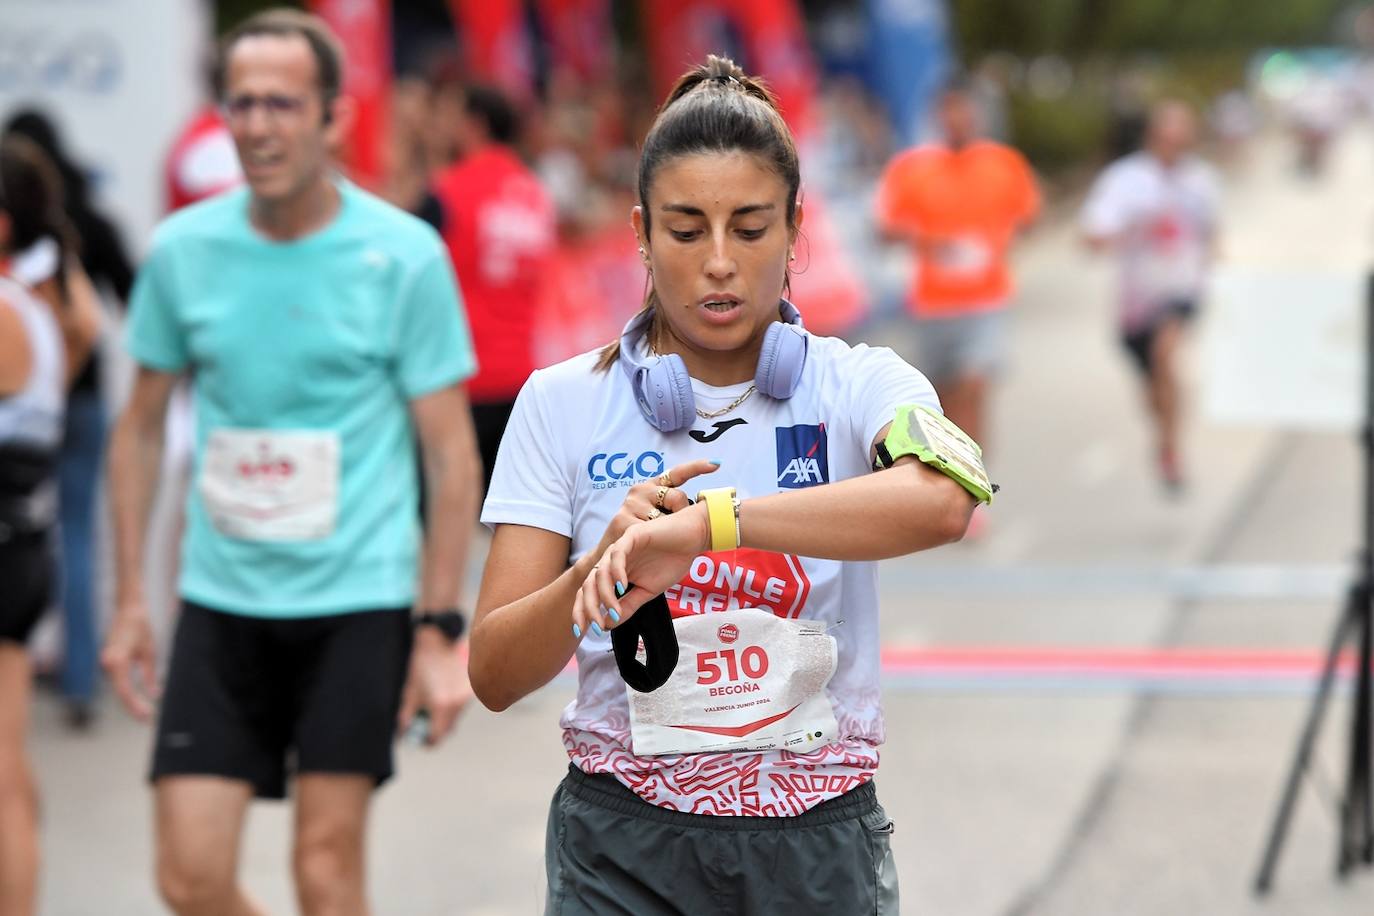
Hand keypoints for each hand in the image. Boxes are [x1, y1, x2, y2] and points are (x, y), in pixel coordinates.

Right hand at [101, 603, 159, 720]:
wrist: (128, 611)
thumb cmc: (141, 629)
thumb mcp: (149, 653)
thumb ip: (150, 676)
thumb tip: (154, 695)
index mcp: (117, 661)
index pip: (125, 690)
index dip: (135, 705)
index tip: (147, 715)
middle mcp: (107, 663)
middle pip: (120, 692)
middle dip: (133, 707)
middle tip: (148, 719)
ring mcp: (105, 663)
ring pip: (118, 688)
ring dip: (130, 701)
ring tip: (145, 713)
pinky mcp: (108, 663)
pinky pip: (117, 682)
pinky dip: (126, 692)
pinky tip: (137, 702)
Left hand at [397, 629, 471, 746]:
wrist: (439, 641)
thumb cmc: (421, 666)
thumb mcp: (409, 693)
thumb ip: (406, 717)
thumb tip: (405, 734)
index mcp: (441, 706)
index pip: (436, 736)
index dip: (426, 740)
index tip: (419, 738)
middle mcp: (457, 704)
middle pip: (448, 729)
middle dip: (435, 729)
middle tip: (423, 724)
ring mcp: (466, 696)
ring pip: (456, 717)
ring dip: (445, 718)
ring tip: (432, 705)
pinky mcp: (471, 689)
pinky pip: (461, 706)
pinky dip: (452, 706)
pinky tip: (443, 694)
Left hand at [573, 500, 710, 636]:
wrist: (693, 538)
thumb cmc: (672, 561)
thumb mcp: (648, 592)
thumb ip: (628, 606)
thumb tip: (607, 624)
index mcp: (614, 573)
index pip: (590, 592)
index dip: (582, 610)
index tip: (581, 631)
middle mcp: (612, 560)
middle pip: (588, 583)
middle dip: (587, 607)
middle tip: (594, 627)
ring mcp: (620, 547)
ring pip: (600, 572)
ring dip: (605, 594)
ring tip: (614, 611)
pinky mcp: (631, 536)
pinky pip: (617, 554)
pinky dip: (616, 571)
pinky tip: (622, 586)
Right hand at [588, 458, 720, 566]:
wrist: (609, 554)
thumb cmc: (640, 533)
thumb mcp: (656, 516)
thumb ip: (673, 508)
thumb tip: (702, 506)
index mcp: (651, 486)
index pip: (677, 474)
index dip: (697, 467)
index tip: (716, 464)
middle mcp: (639, 490)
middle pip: (677, 496)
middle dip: (680, 514)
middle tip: (670, 525)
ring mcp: (630, 504)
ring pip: (666, 517)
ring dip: (664, 531)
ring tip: (652, 537)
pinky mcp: (622, 520)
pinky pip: (652, 532)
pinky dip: (652, 541)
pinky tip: (643, 544)